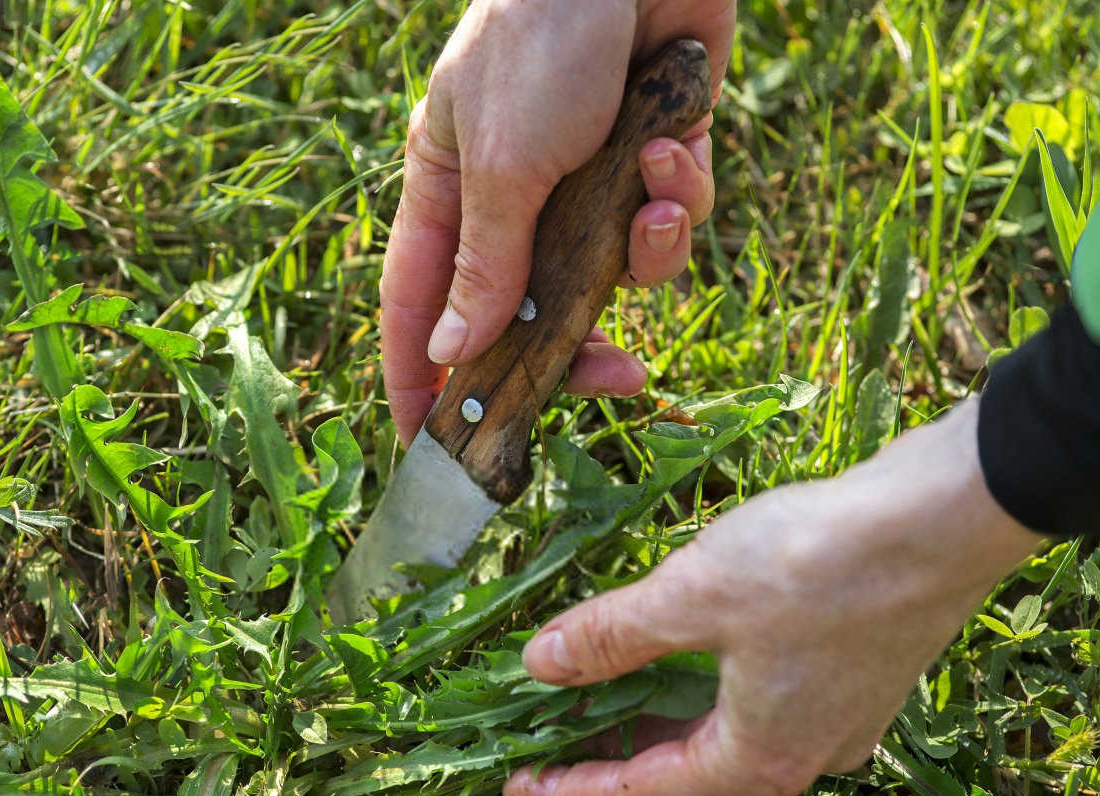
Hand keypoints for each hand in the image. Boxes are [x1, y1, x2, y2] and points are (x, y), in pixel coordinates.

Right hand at [379, 0, 736, 443]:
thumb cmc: (543, 36)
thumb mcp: (505, 162)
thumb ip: (487, 265)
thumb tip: (452, 356)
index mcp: (447, 190)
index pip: (419, 308)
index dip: (420, 381)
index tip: (430, 449)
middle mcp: (513, 196)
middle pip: (530, 313)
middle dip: (576, 343)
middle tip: (611, 378)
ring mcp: (586, 180)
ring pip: (613, 274)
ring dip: (644, 252)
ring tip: (652, 202)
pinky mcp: (653, 157)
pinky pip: (668, 219)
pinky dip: (680, 196)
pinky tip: (676, 147)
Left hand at [503, 401, 1044, 795]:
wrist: (945, 517)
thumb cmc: (817, 563)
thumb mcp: (690, 598)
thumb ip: (610, 637)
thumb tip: (539, 665)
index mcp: (755, 762)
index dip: (568, 792)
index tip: (513, 784)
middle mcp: (799, 757)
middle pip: (678, 771)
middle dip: (605, 751)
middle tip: (538, 733)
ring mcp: (835, 720)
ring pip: (718, 732)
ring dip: (652, 712)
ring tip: (589, 689)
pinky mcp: (853, 675)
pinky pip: (753, 699)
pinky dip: (698, 684)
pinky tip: (669, 647)